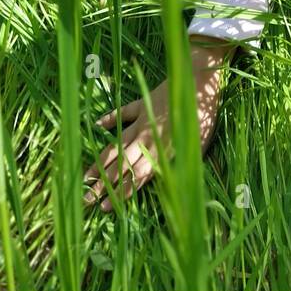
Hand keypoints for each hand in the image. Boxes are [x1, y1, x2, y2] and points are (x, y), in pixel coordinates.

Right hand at [83, 43, 227, 212]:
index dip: (120, 193)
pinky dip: (110, 118)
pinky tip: (97, 125)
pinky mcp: (142, 105)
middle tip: (87, 199)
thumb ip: (180, 165)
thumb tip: (171, 187)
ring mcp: (141, 121)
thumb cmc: (204, 117)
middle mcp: (145, 139)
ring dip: (100, 162)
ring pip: (115, 145)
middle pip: (119, 166)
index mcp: (159, 151)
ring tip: (86, 176)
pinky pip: (122, 113)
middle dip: (102, 185)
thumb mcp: (197, 147)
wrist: (199, 83)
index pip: (135, 178)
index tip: (105, 207)